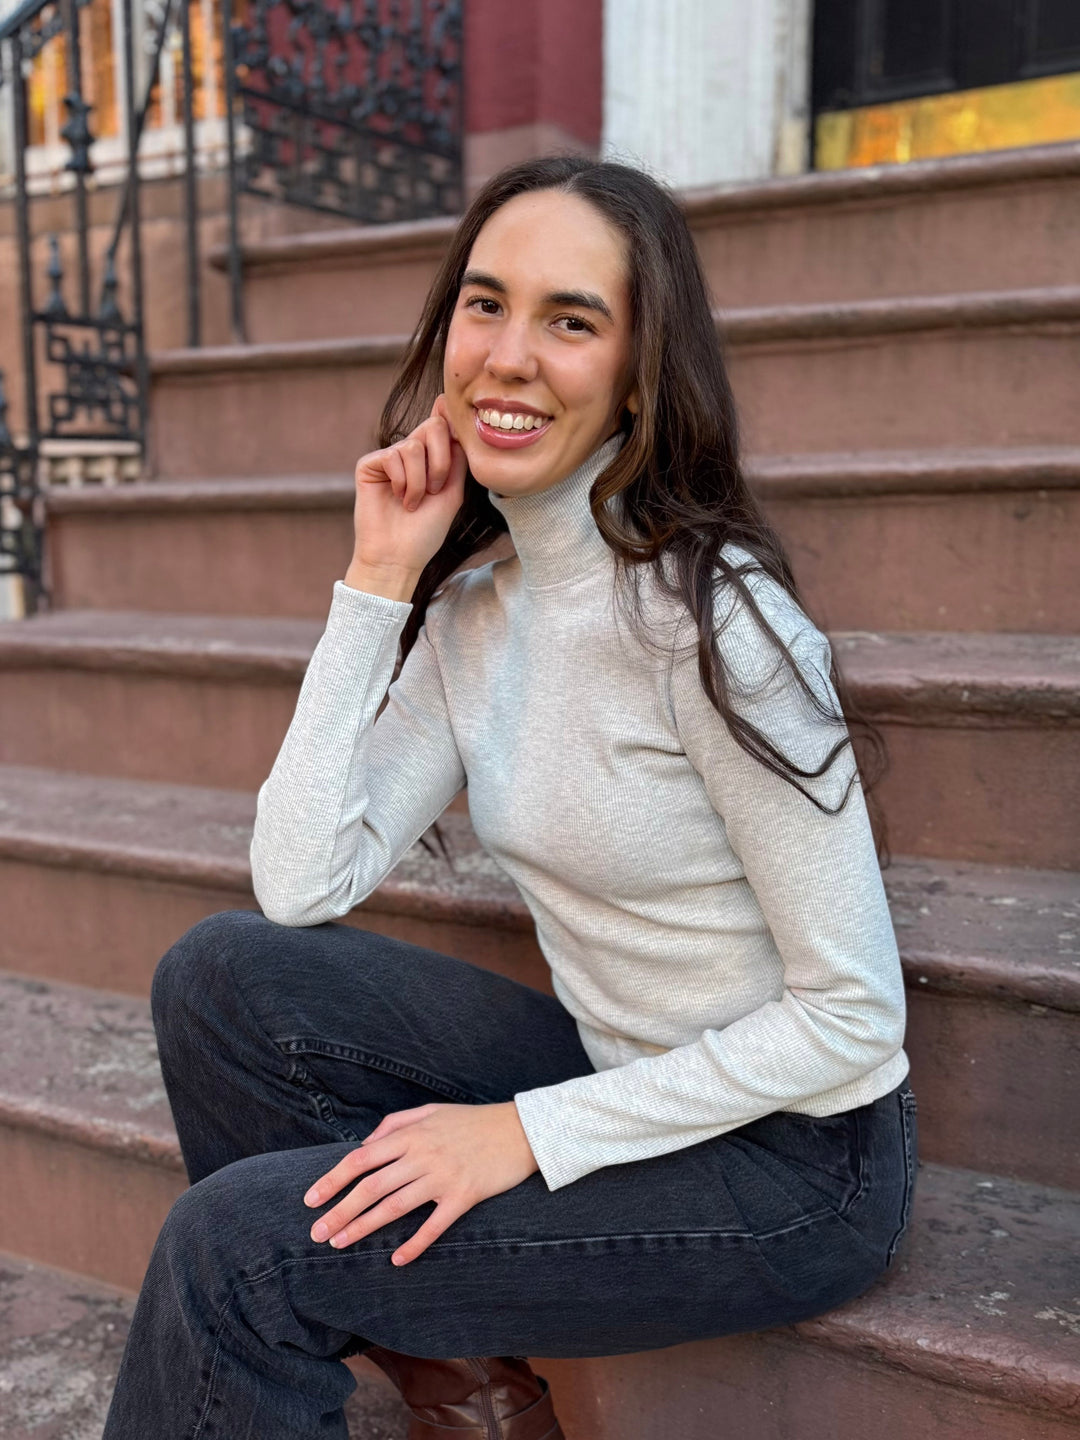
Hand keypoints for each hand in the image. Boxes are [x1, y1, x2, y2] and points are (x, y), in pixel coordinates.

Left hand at [303, 1101, 538, 1265]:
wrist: (521, 1129)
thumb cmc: (472, 1120)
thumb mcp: (431, 1111)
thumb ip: (394, 1124)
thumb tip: (364, 1146)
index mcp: (411, 1134)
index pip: (361, 1159)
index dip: (333, 1180)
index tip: (311, 1199)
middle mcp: (422, 1155)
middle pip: (371, 1187)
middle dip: (340, 1211)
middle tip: (317, 1233)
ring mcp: (443, 1176)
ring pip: (394, 1207)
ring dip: (364, 1227)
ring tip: (341, 1244)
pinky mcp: (464, 1196)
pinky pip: (434, 1225)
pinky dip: (414, 1244)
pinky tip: (397, 1259)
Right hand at [348, 394, 467, 585]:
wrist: (398, 557)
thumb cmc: (426, 531)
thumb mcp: (452, 492)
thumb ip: (457, 457)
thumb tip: (454, 418)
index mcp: (431, 458)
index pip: (444, 424)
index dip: (453, 422)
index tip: (459, 434)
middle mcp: (409, 453)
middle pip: (433, 426)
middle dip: (440, 461)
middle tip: (435, 490)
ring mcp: (388, 457)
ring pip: (413, 446)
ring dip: (420, 481)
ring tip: (414, 502)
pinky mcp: (369, 464)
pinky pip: (393, 455)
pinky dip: (402, 482)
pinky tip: (398, 499)